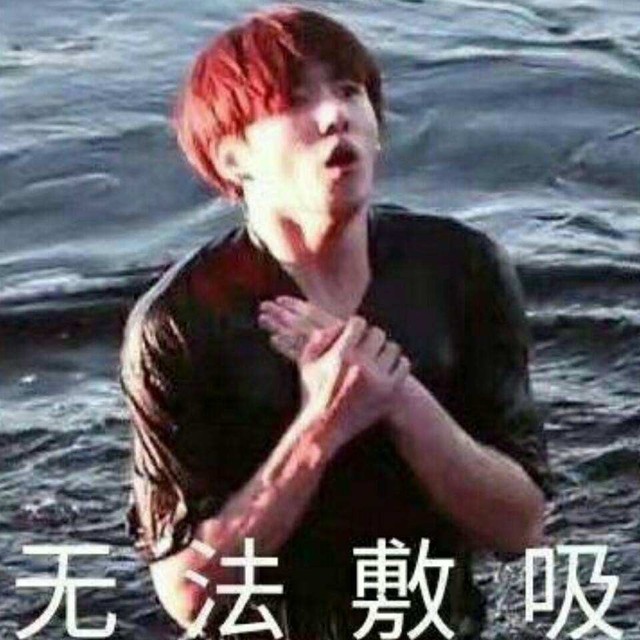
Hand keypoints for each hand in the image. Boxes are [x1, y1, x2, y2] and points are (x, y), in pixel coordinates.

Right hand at [260, 300, 410, 449]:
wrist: (324, 429)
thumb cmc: (313, 394)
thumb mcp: (306, 364)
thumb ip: (317, 340)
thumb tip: (333, 325)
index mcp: (341, 354)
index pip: (359, 323)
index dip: (355, 326)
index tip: (354, 333)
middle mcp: (361, 364)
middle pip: (377, 334)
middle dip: (370, 338)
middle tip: (365, 346)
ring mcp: (378, 378)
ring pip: (393, 348)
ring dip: (384, 351)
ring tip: (376, 357)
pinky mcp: (389, 391)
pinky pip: (403, 366)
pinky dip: (397, 365)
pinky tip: (386, 368)